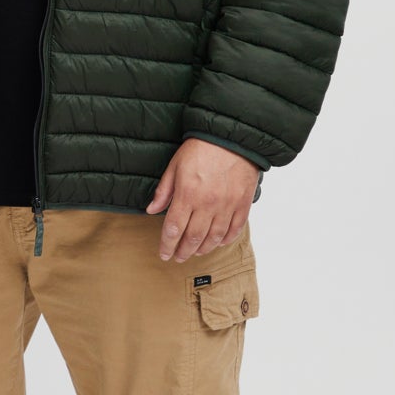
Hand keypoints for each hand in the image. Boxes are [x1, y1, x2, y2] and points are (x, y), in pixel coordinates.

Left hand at [145, 138, 257, 262]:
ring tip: (195, 251)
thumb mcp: (175, 165)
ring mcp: (227, 206)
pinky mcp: (243, 204)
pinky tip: (218, 242)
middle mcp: (207, 204)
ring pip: (214, 238)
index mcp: (187, 194)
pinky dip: (225, 240)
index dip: (167, 245)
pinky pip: (234, 229)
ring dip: (203, 249)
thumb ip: (164, 190)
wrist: (233, 137)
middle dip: (183, 252)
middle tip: (178, 257)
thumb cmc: (202, 148)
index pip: (173, 229)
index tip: (164, 254)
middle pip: (193, 238)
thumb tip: (152, 210)